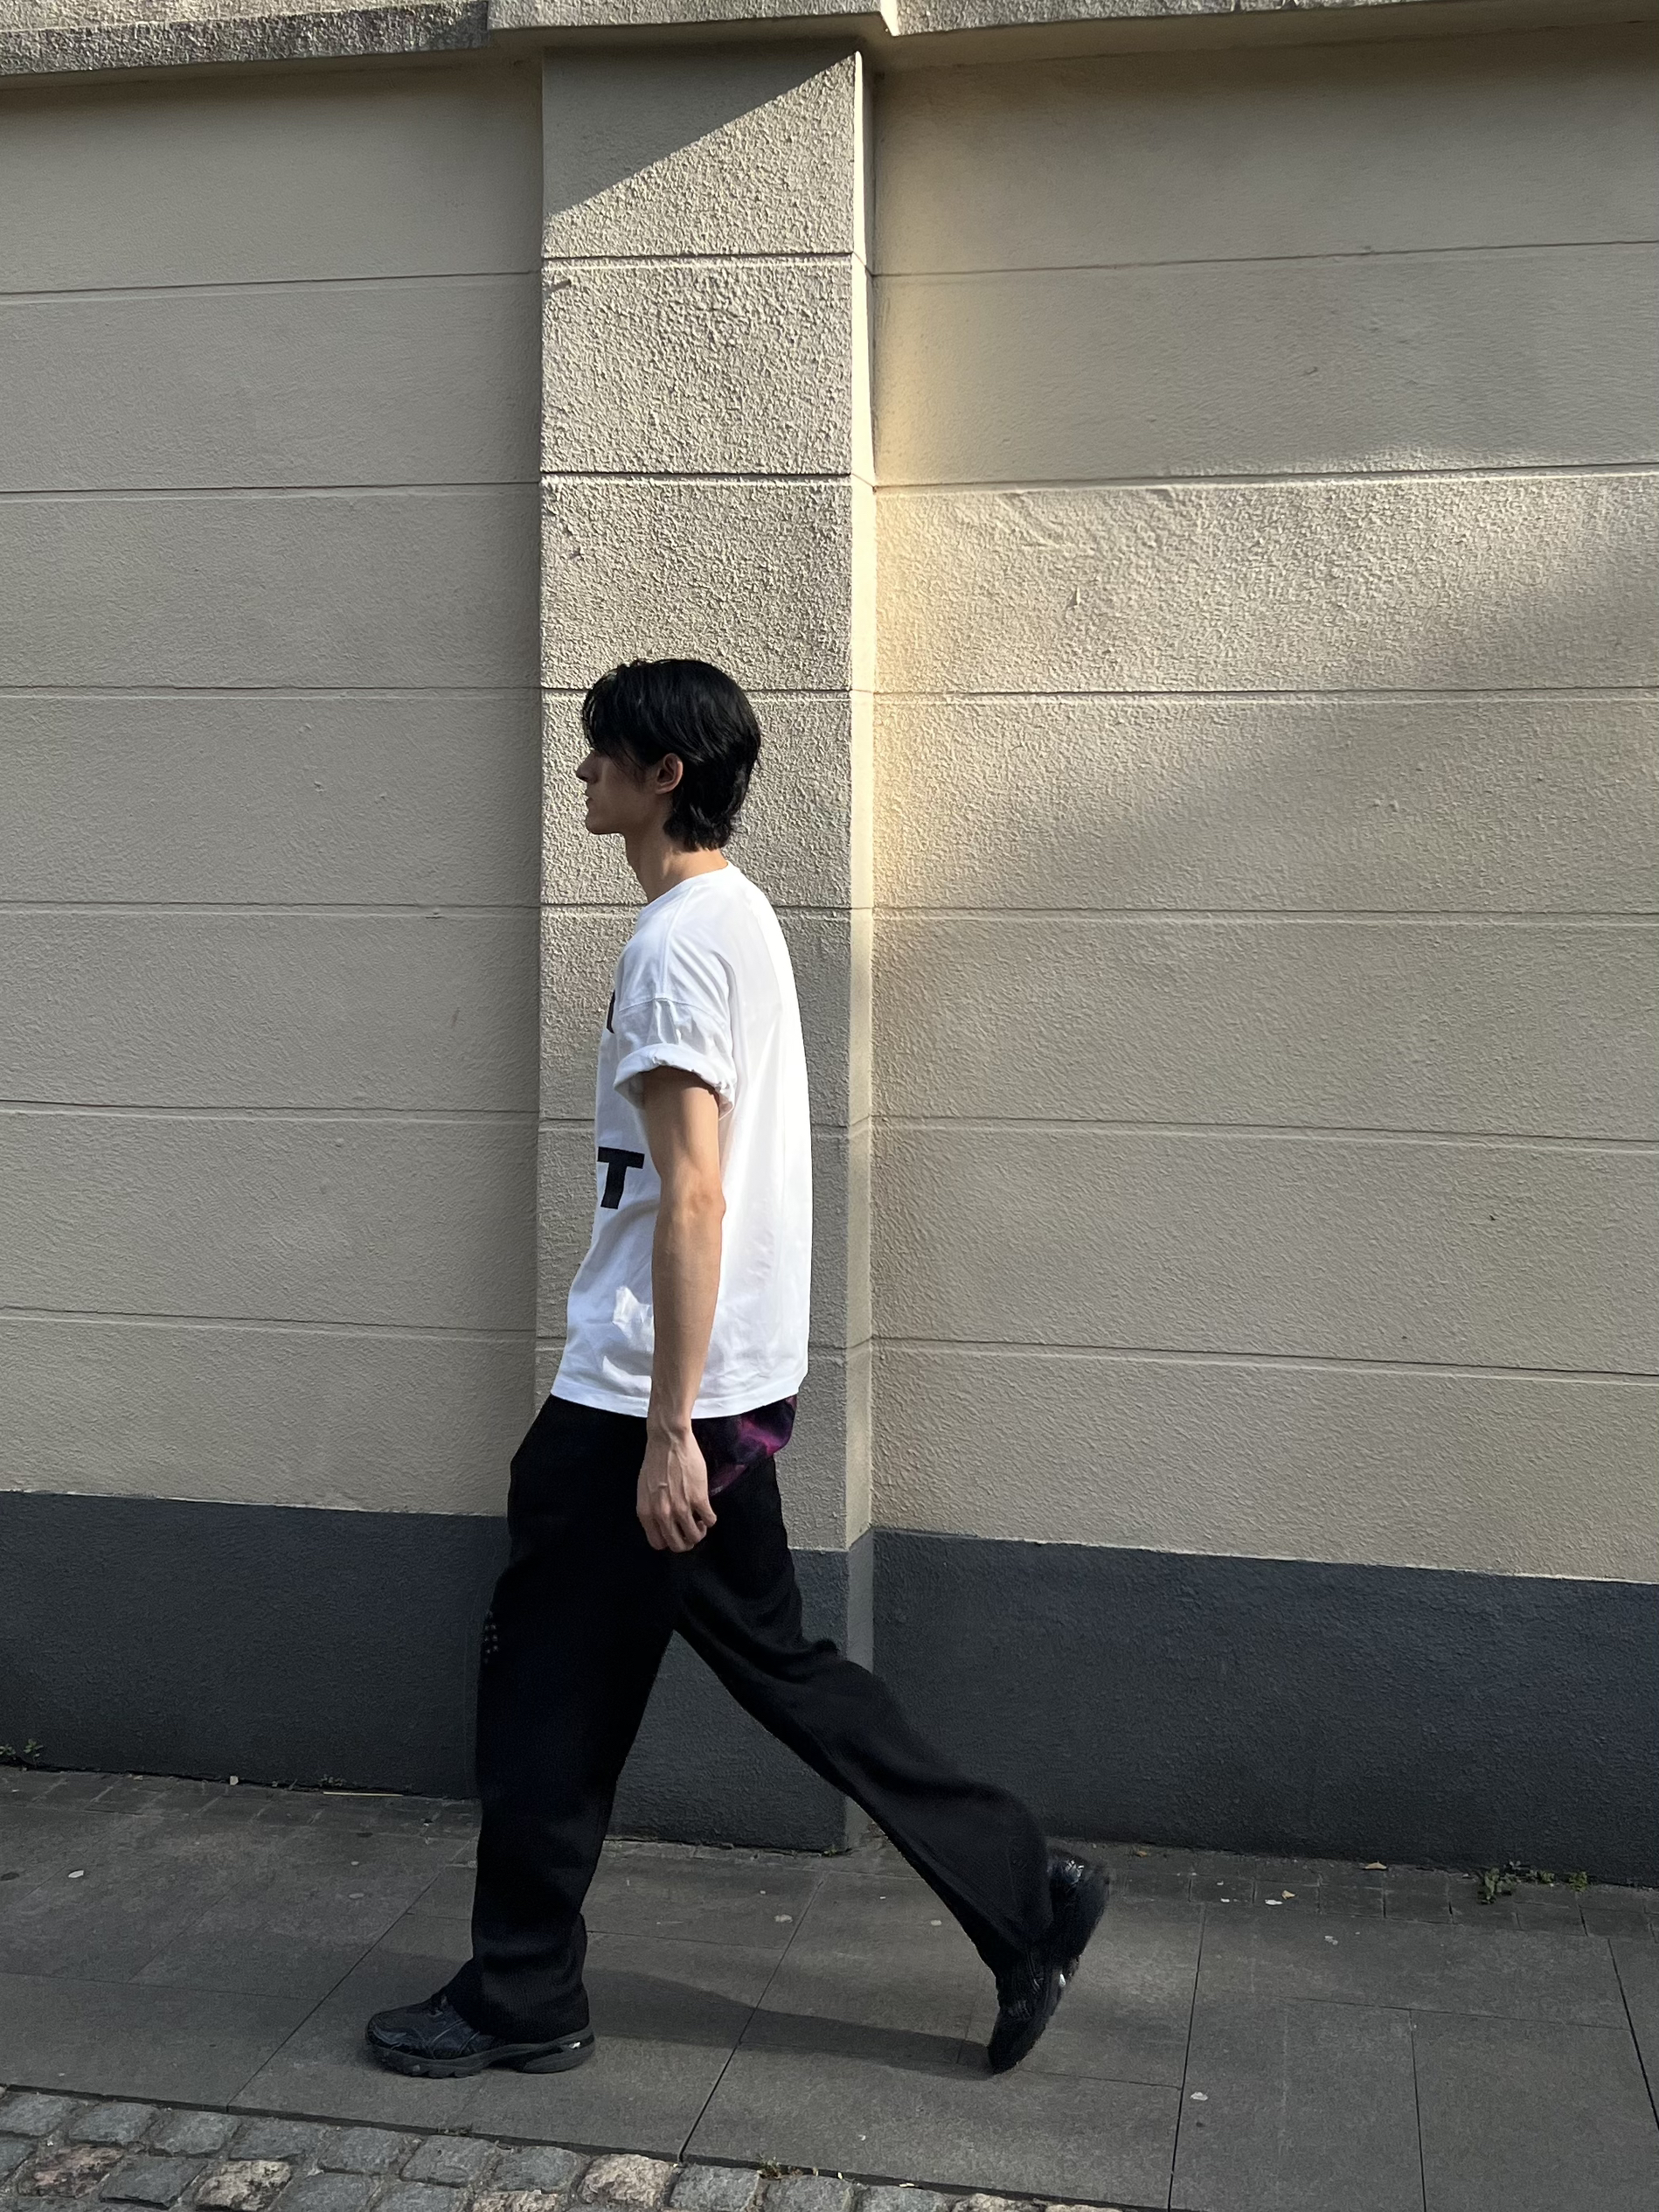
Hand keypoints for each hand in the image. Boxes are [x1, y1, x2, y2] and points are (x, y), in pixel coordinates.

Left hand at [637, 1423, 716, 1552]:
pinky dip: (711, 1520)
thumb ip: (651, 1509)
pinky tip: (708, 1513)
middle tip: (691, 1531)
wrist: (669, 1441)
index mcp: (646, 1513)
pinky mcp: (699, 1498)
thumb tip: (660, 1523)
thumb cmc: (655, 1461)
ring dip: (700, 1532)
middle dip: (686, 1542)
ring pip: (695, 1536)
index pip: (657, 1543)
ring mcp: (682, 1508)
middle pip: (677, 1545)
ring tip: (701, 1522)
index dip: (669, 1541)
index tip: (675, 1534)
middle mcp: (663, 1514)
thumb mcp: (644, 1490)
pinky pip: (710, 1520)